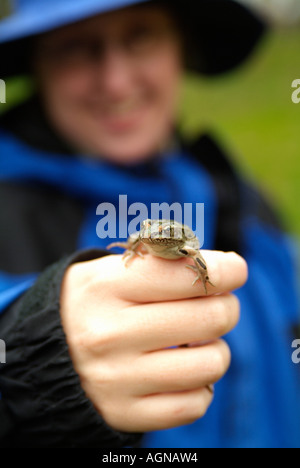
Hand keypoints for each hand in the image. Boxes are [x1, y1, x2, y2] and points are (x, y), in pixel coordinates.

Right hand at [60, 251, 247, 431]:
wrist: (49, 350)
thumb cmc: (96, 301)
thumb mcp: (114, 268)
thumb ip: (166, 262)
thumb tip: (229, 271)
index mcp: (105, 286)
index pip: (186, 274)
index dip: (225, 270)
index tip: (234, 270)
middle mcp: (108, 334)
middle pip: (210, 318)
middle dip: (225, 306)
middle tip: (216, 303)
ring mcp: (116, 379)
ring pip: (211, 364)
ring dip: (216, 348)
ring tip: (198, 339)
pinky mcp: (124, 414)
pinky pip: (195, 404)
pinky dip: (200, 384)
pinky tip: (183, 369)